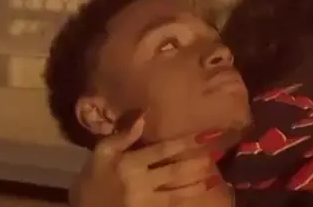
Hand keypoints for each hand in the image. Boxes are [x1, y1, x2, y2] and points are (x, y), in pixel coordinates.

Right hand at [69, 117, 230, 206]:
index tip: (206, 135)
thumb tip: (144, 115)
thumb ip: (123, 135)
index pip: (163, 150)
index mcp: (129, 165)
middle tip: (218, 154)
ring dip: (198, 184)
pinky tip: (201, 194)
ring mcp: (145, 203)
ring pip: (178, 193)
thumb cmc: (94, 177)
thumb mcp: (102, 153)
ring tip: (216, 176)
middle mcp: (140, 184)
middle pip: (175, 172)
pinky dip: (187, 201)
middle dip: (198, 163)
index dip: (186, 142)